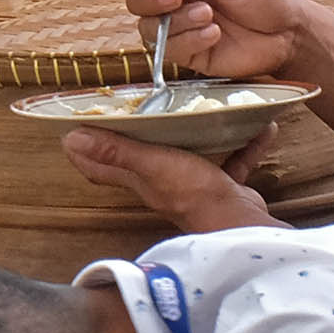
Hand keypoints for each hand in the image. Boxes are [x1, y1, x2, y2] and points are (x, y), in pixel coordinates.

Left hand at [59, 122, 282, 232]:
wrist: (241, 225)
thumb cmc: (194, 195)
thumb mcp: (152, 165)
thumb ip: (116, 151)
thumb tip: (71, 139)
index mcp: (141, 179)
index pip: (103, 167)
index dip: (87, 153)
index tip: (74, 130)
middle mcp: (163, 184)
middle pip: (142, 158)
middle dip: (137, 135)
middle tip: (136, 107)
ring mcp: (194, 187)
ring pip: (189, 156)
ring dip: (195, 135)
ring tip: (201, 109)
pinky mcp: (224, 188)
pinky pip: (234, 162)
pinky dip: (246, 145)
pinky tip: (263, 127)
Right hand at [113, 0, 311, 83]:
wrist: (289, 34)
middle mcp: (176, 1)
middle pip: (137, 0)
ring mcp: (180, 29)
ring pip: (149, 28)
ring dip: (176, 22)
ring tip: (208, 17)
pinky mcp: (188, 55)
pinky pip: (170, 51)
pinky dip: (189, 41)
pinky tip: (213, 34)